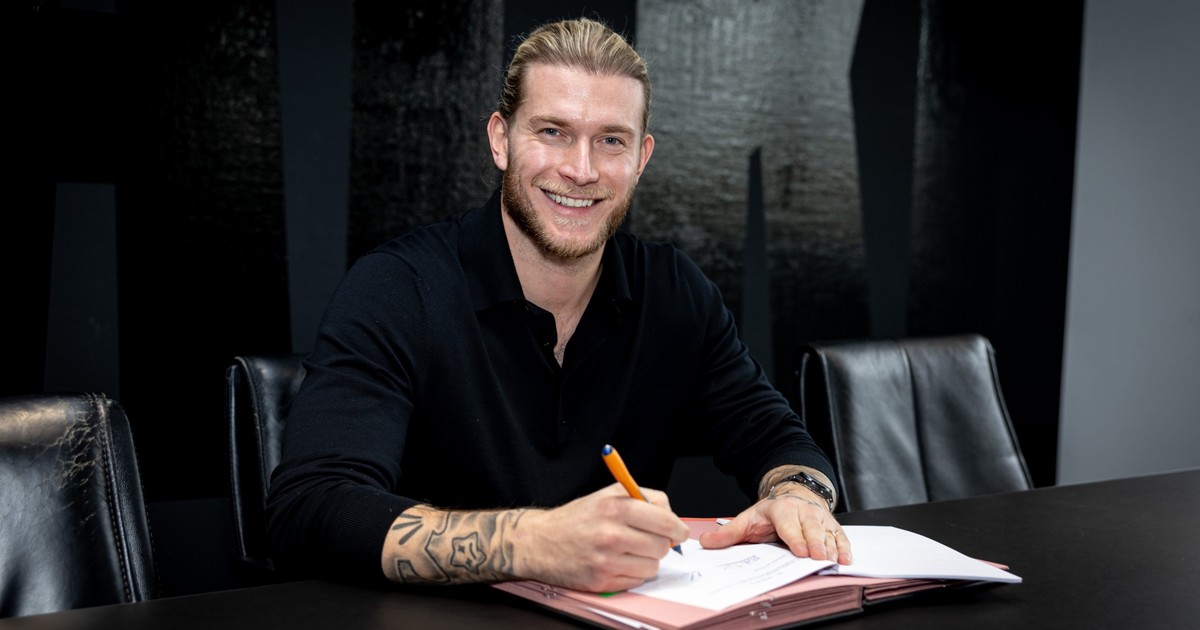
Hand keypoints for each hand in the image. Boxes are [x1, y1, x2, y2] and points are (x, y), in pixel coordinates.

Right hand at [513, 483, 689, 591]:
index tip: (678, 532)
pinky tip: (618, 562)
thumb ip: (642, 498)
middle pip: (662, 546)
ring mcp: (606, 560)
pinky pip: (637, 581)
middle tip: (647, 539)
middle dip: (660, 543)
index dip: (677, 528)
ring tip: (629, 551)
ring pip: (652, 566)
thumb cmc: (577, 518)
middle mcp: (611, 534)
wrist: (541, 542)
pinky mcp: (601, 581)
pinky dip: (633, 573)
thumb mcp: (607, 495)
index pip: (665, 521)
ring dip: (646, 560)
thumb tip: (672, 517)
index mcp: (615, 508)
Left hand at [697, 490, 852, 564]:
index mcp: (782, 510)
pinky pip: (840, 536)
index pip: (788, 525)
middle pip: (811, 529)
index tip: (799, 550)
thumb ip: (728, 533)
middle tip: (818, 558)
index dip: (794, 538)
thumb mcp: (747, 519)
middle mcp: (803, 512)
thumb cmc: (770, 512)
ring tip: (834, 560)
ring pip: (827, 533)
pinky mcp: (832, 526)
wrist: (793, 495)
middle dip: (815, 543)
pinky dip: (844, 547)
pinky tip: (845, 559)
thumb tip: (705, 542)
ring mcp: (820, 519)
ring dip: (832, 547)